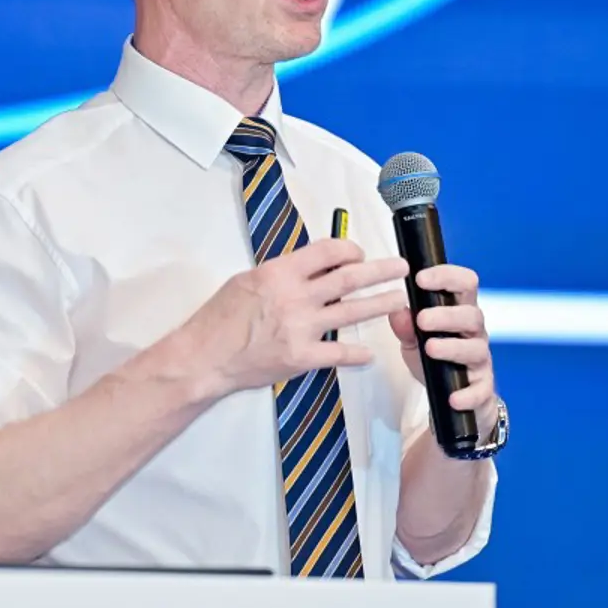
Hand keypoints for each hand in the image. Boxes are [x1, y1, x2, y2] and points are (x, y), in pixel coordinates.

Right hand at [183, 237, 408, 397]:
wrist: (204, 357)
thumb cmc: (219, 318)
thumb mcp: (247, 280)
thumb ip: (281, 274)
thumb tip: (310, 267)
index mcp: (280, 273)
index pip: (328, 252)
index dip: (350, 250)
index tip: (359, 254)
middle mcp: (295, 297)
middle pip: (349, 277)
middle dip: (381, 270)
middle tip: (402, 268)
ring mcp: (301, 328)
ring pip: (353, 312)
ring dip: (381, 304)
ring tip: (399, 300)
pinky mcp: (302, 358)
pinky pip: (339, 354)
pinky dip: (357, 354)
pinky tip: (370, 354)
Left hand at [388, 264, 498, 420]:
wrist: (450, 399)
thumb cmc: (433, 360)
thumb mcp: (413, 342)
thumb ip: (405, 327)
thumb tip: (396, 310)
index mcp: (459, 312)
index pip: (464, 284)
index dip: (446, 276)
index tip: (420, 278)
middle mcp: (474, 333)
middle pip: (472, 315)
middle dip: (447, 315)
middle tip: (422, 319)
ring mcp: (480, 360)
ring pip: (476, 349)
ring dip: (453, 347)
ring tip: (430, 349)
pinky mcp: (483, 388)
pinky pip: (481, 390)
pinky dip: (468, 394)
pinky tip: (452, 397)